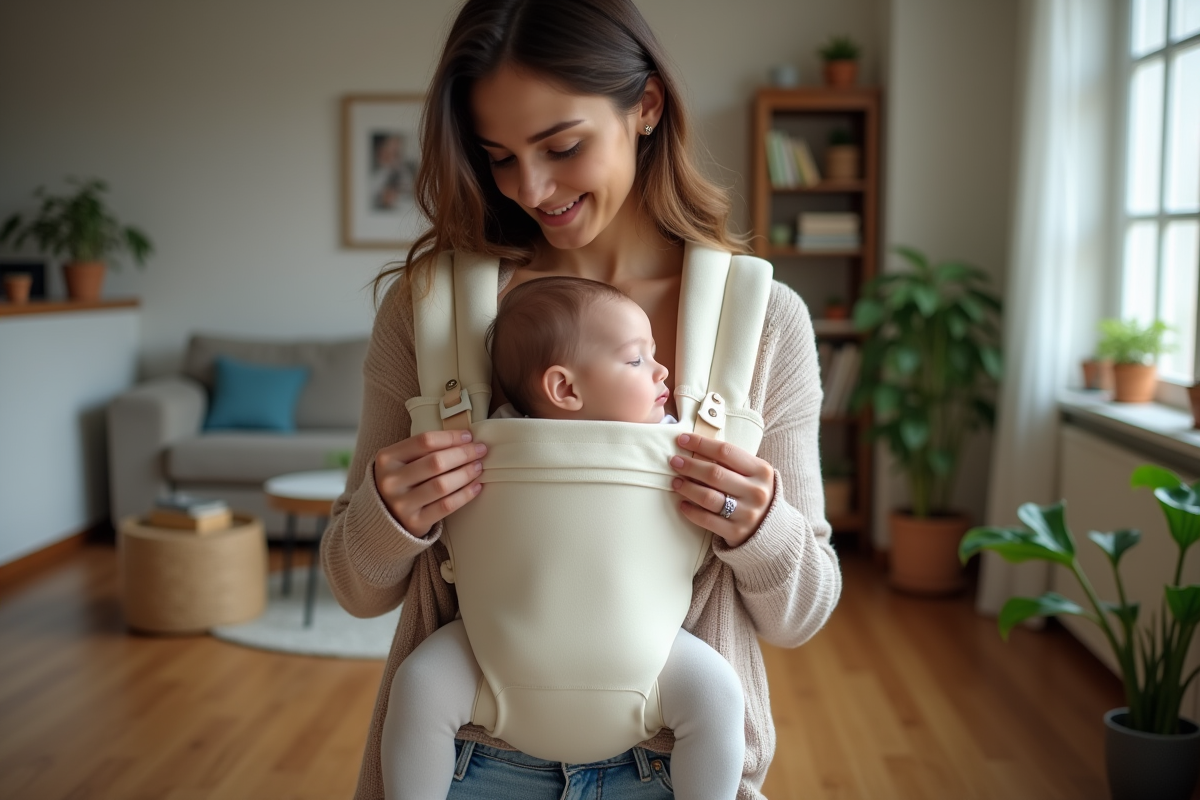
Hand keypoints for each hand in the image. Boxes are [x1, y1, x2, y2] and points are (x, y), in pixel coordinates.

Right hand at [374, 430, 486, 536]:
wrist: (384, 517)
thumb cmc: (401, 482)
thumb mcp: (401, 461)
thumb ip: (423, 450)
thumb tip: (465, 440)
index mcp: (387, 458)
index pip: (424, 441)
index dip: (450, 437)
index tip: (468, 436)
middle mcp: (391, 481)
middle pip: (435, 462)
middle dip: (463, 454)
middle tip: (480, 450)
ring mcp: (402, 504)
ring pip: (442, 485)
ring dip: (466, 474)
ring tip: (478, 467)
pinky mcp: (415, 522)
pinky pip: (446, 506)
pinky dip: (465, 495)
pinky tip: (476, 486)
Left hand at [669, 433, 774, 547]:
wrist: (772, 528)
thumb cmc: (754, 494)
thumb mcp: (753, 474)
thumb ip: (732, 462)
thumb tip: (695, 448)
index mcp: (761, 471)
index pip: (726, 452)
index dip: (701, 443)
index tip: (682, 439)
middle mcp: (756, 492)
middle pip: (714, 474)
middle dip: (690, 466)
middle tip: (674, 461)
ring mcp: (747, 513)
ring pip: (708, 497)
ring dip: (687, 488)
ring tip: (675, 482)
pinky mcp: (736, 532)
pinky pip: (707, 520)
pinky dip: (691, 511)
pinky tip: (682, 504)